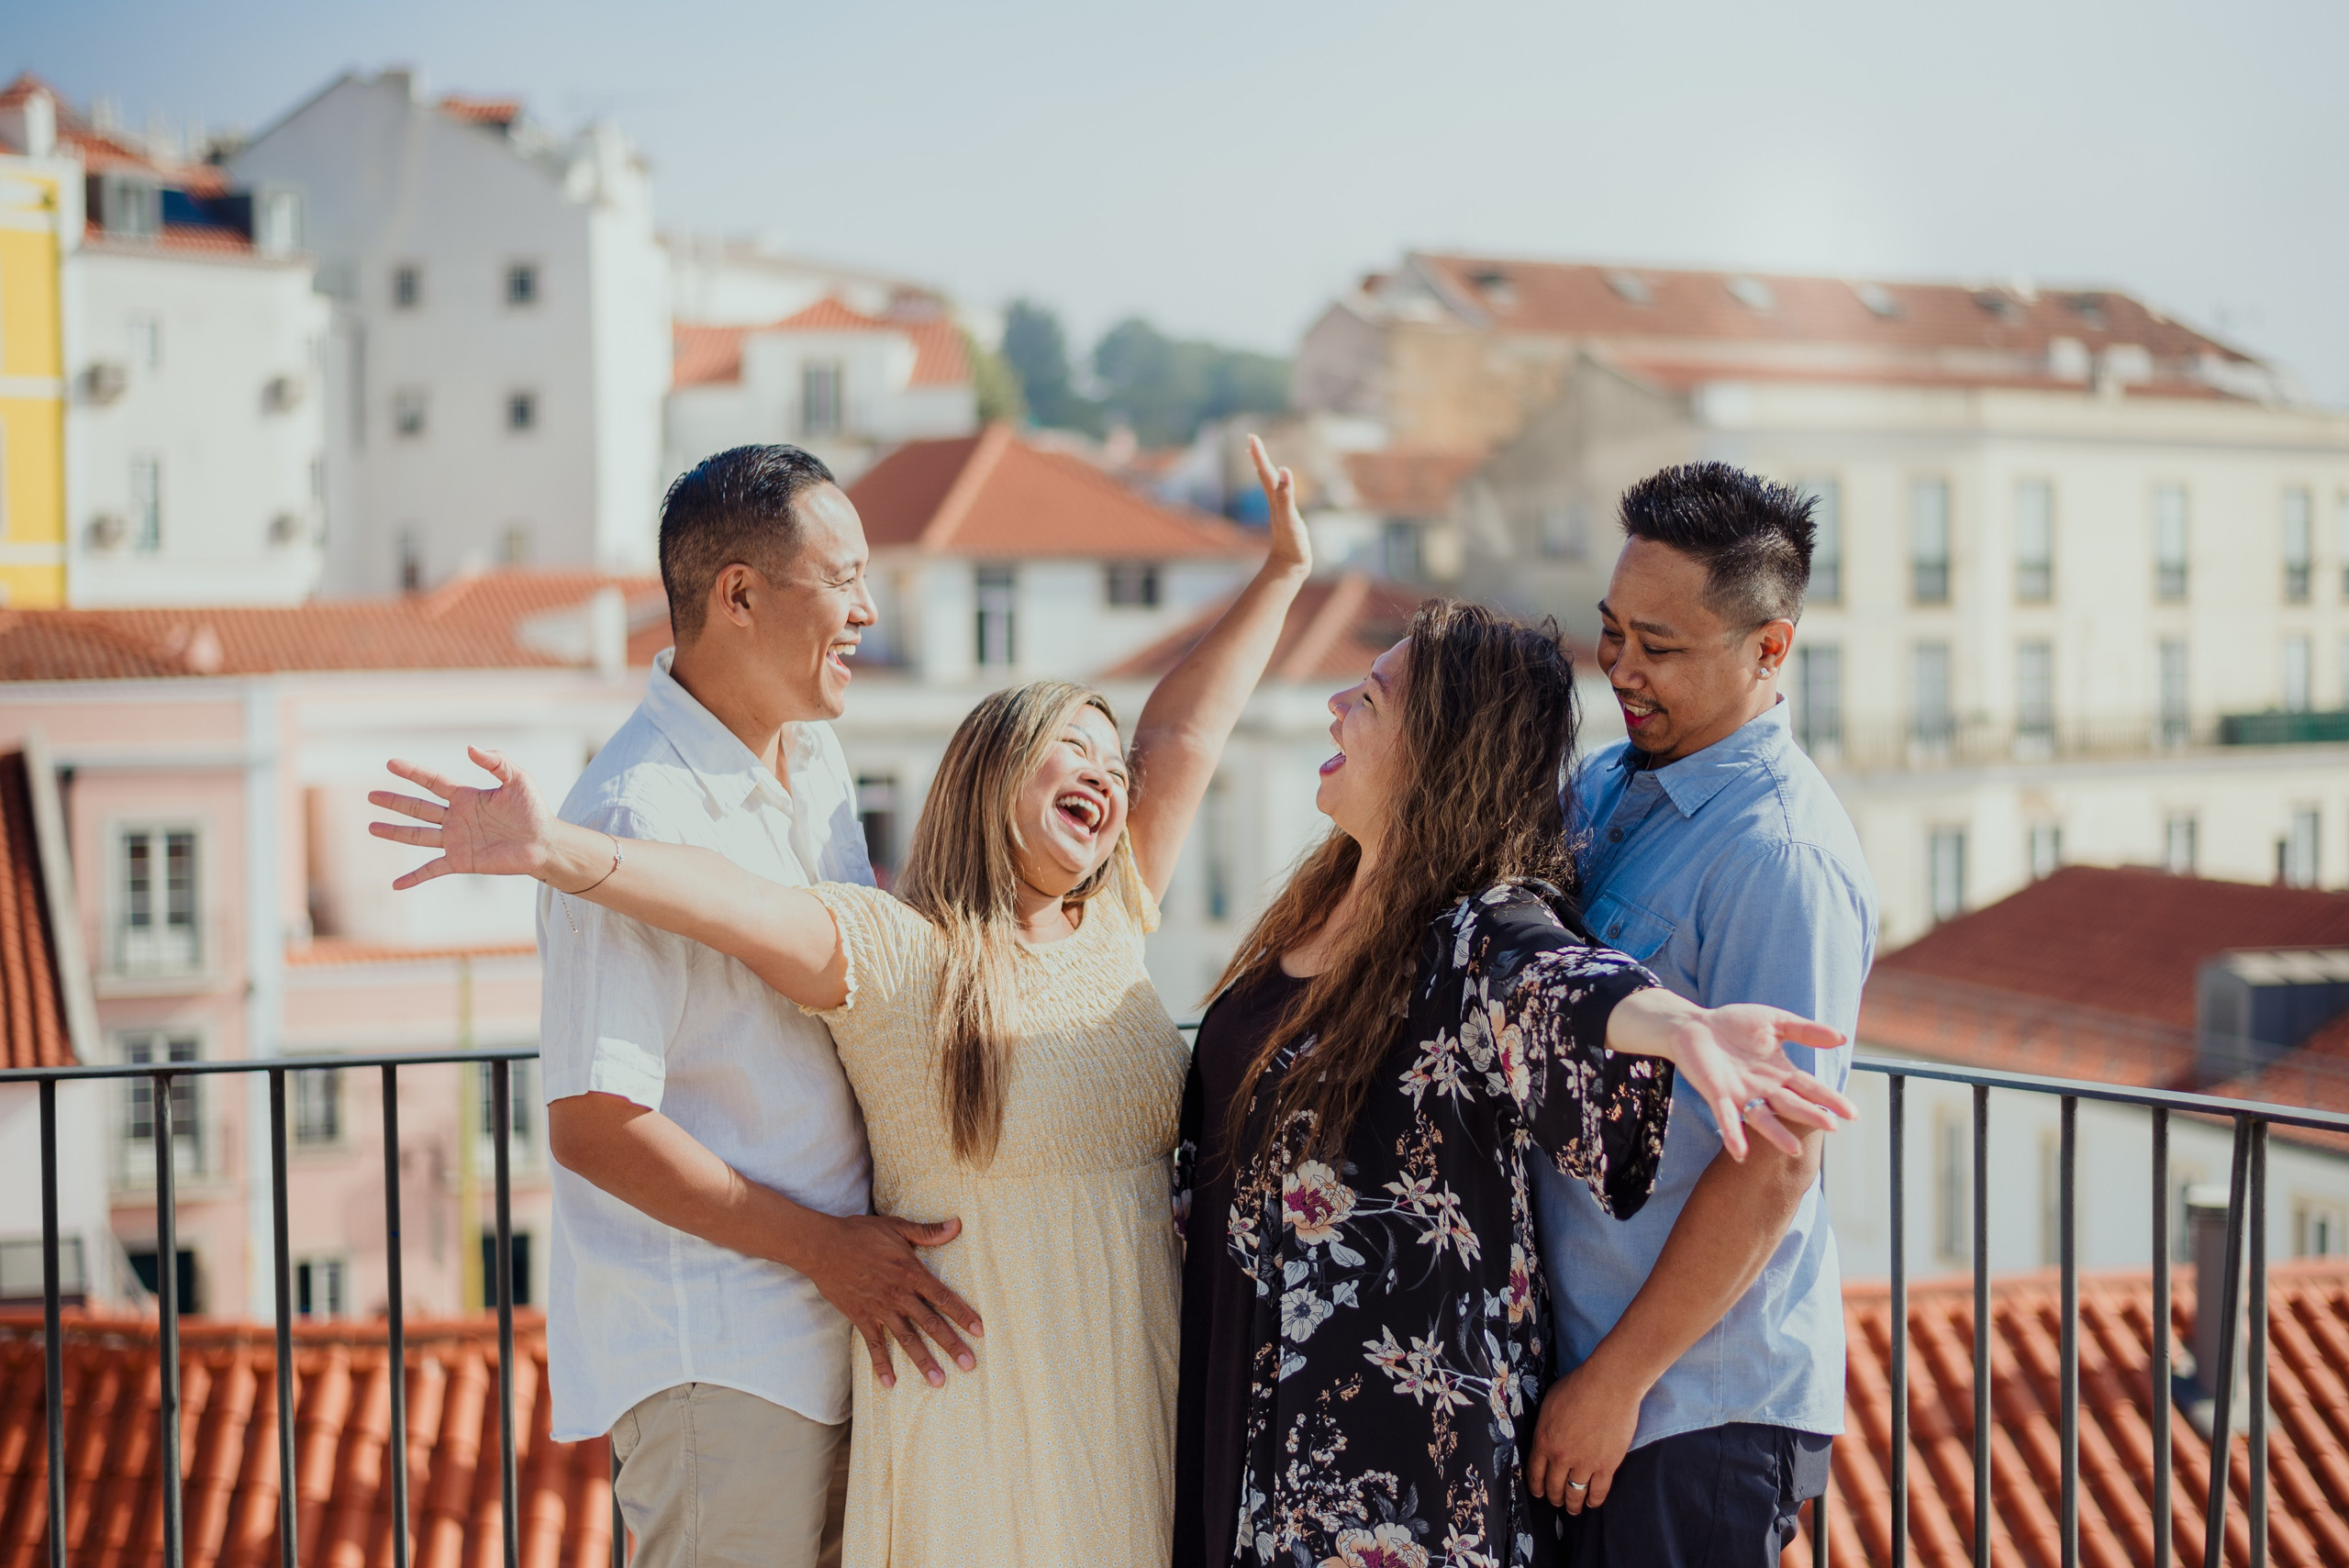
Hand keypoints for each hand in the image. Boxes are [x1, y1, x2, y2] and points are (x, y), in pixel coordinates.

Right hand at [369, 747, 566, 888]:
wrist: (545, 842)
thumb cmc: (533, 810)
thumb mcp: (518, 779)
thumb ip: (496, 762)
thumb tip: (469, 748)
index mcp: (466, 797)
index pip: (432, 782)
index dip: (412, 773)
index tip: (390, 764)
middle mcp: (456, 818)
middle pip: (418, 808)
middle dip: (395, 802)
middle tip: (371, 796)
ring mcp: (456, 840)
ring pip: (418, 835)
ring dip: (395, 832)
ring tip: (372, 827)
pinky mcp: (462, 861)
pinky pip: (432, 870)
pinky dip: (414, 877)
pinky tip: (396, 884)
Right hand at [804, 1213, 984, 1390]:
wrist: (823, 1247)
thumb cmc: (861, 1234)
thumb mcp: (898, 1227)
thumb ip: (928, 1231)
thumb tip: (958, 1224)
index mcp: (911, 1273)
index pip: (943, 1297)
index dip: (963, 1314)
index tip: (980, 1331)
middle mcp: (899, 1295)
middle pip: (931, 1324)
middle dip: (951, 1345)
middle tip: (969, 1365)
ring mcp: (880, 1309)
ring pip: (907, 1340)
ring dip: (923, 1361)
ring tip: (939, 1381)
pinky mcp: (861, 1318)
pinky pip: (874, 1345)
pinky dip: (881, 1365)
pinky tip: (890, 1384)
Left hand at [1247, 434, 1310, 576]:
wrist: (1289, 568)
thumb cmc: (1291, 545)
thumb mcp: (1290, 518)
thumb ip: (1285, 495)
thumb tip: (1284, 471)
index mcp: (1274, 499)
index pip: (1265, 472)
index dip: (1258, 454)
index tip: (1251, 436)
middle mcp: (1274, 503)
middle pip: (1264, 475)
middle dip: (1258, 458)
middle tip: (1252, 442)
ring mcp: (1280, 512)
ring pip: (1270, 486)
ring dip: (1265, 471)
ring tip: (1261, 462)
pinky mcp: (1287, 520)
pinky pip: (1280, 498)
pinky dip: (1277, 488)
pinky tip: (1279, 490)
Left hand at [1526, 1357, 1640, 1513]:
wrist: (1608, 1385)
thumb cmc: (1578, 1386)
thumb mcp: (1549, 1403)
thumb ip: (1544, 1424)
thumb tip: (1544, 1434)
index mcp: (1543, 1441)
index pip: (1535, 1473)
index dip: (1536, 1487)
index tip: (1539, 1492)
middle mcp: (1561, 1457)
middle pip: (1553, 1487)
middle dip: (1553, 1498)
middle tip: (1556, 1501)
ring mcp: (1584, 1464)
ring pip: (1574, 1495)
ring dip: (1572, 1505)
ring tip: (1573, 1509)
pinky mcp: (1607, 1466)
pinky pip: (1598, 1492)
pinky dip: (1594, 1501)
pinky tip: (1592, 1502)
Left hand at [1605, 990, 1856, 1159]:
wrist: (1694, 1025)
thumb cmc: (1735, 1023)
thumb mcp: (1775, 1022)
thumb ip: (1806, 1031)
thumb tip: (1842, 1037)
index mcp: (1780, 1071)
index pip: (1810, 1088)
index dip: (1830, 1100)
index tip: (1853, 1114)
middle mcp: (1764, 1088)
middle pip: (1791, 1104)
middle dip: (1810, 1115)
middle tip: (1832, 1127)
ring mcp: (1741, 1094)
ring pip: (1762, 1117)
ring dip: (1776, 1134)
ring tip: (1794, 1149)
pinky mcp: (1717, 1094)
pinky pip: (1726, 1117)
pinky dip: (1733, 1134)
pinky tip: (1740, 1153)